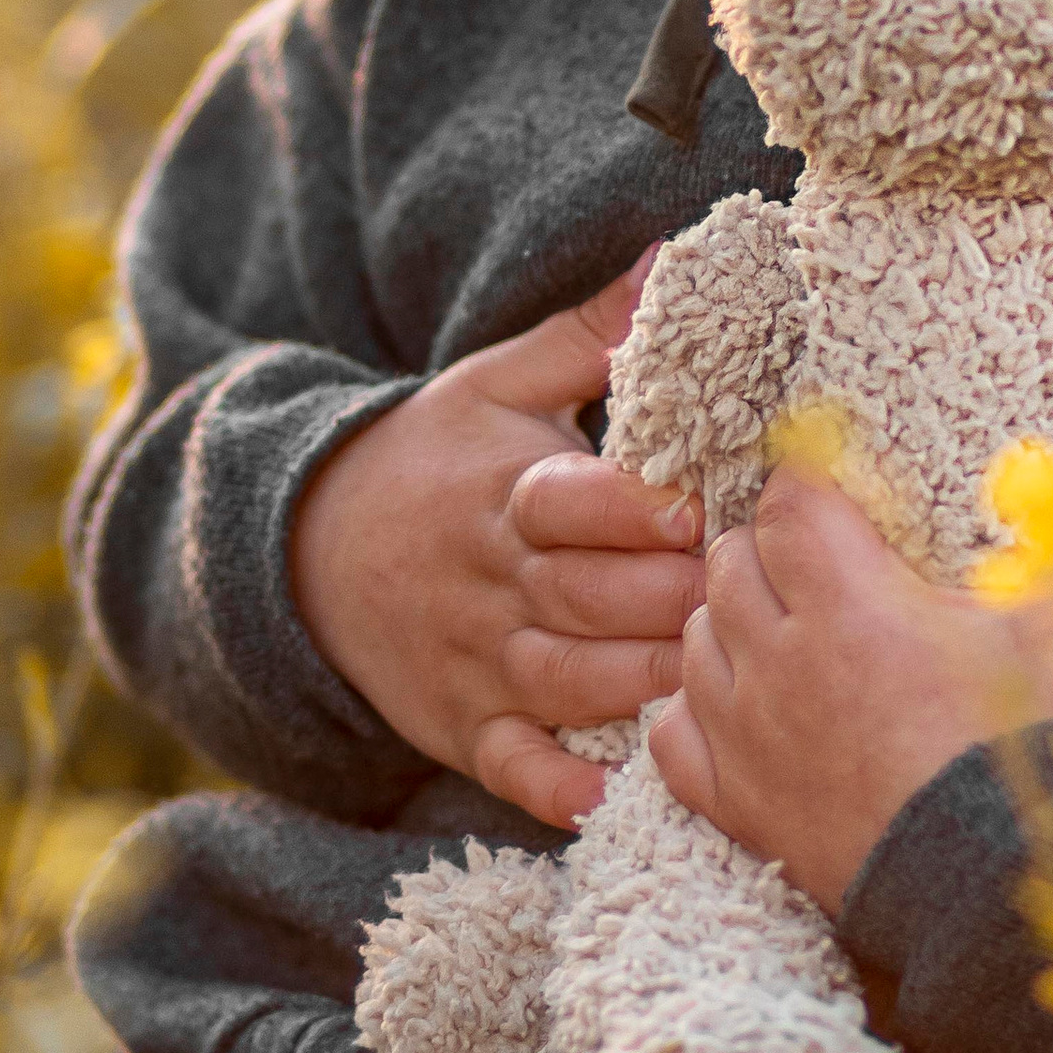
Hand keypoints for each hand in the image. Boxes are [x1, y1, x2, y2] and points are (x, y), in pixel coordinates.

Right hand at [288, 255, 704, 826]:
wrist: (309, 547)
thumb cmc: (435, 456)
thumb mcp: (500, 382)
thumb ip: (592, 331)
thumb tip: (679, 256)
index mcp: (508, 492)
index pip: (574, 504)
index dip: (639, 511)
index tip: (699, 508)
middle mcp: (493, 582)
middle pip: (588, 600)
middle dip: (669, 602)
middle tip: (743, 601)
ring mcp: (477, 660)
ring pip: (568, 681)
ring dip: (642, 685)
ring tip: (718, 682)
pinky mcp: (464, 725)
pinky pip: (512, 766)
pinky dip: (556, 787)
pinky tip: (611, 796)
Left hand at [647, 468, 1052, 911]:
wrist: (997, 888)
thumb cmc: (1032, 752)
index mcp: (848, 600)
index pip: (787, 505)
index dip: (811, 494)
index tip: (838, 505)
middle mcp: (779, 658)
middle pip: (730, 564)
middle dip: (771, 554)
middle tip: (819, 570)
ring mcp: (746, 734)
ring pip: (695, 641)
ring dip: (732, 626)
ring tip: (784, 637)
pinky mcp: (736, 802)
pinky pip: (673, 732)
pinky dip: (697, 711)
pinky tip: (739, 710)